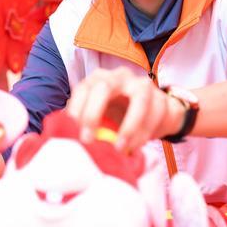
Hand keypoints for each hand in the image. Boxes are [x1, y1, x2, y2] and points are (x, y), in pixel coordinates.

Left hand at [66, 67, 185, 151]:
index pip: (83, 89)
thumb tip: (65, 138)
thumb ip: (85, 124)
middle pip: (104, 86)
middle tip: (88, 140)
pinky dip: (143, 134)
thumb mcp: (100, 118)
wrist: (155, 115)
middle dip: (93, 113)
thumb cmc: (120, 115)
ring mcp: (141, 85)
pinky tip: (135, 147)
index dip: (76, 109)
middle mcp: (118, 77)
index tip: (73, 133)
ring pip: (138, 100)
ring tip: (119, 149)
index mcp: (99, 80)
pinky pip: (155, 114)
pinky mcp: (160, 98)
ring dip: (128, 127)